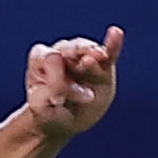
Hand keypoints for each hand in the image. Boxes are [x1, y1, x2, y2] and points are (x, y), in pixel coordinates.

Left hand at [21, 26, 119, 141]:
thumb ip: (47, 87)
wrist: (65, 124)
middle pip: (68, 49)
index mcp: (41, 59)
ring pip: (87, 50)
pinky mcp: (103, 66)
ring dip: (91, 53)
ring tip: (94, 59)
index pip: (47, 58)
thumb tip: (56, 59)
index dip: (53, 76)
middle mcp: (62, 53)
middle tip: (83, 64)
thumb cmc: (49, 113)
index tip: (56, 99)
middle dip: (75, 57)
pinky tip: (116, 33)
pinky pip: (110, 53)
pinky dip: (113, 44)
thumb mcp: (42, 108)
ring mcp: (82, 57)